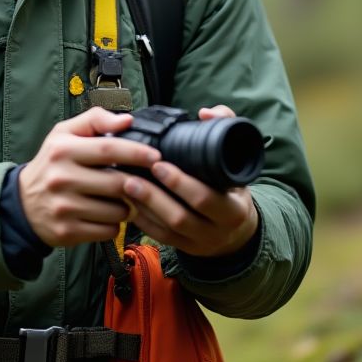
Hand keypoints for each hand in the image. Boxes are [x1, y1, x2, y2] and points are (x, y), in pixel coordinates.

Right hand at [18, 107, 161, 247]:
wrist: (22, 203)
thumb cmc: (52, 163)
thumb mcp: (64, 133)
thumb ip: (95, 119)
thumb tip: (127, 120)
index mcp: (63, 150)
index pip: (108, 149)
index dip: (136, 153)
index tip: (156, 156)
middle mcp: (61, 178)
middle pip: (117, 183)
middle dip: (137, 183)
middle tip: (145, 182)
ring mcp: (64, 207)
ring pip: (117, 210)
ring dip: (127, 205)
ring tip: (119, 198)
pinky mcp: (68, 231)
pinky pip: (109, 230)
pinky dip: (115, 223)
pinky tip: (107, 214)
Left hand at [121, 105, 259, 257]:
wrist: (237, 231)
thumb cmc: (231, 188)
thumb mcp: (237, 162)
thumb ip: (226, 129)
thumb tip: (206, 113)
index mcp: (232, 210)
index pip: (206, 199)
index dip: (181, 183)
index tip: (158, 164)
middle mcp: (216, 231)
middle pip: (181, 217)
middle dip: (154, 197)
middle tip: (131, 176)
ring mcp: (197, 243)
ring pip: (166, 230)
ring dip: (143, 208)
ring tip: (123, 186)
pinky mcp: (182, 248)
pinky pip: (159, 238)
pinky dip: (142, 221)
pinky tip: (126, 203)